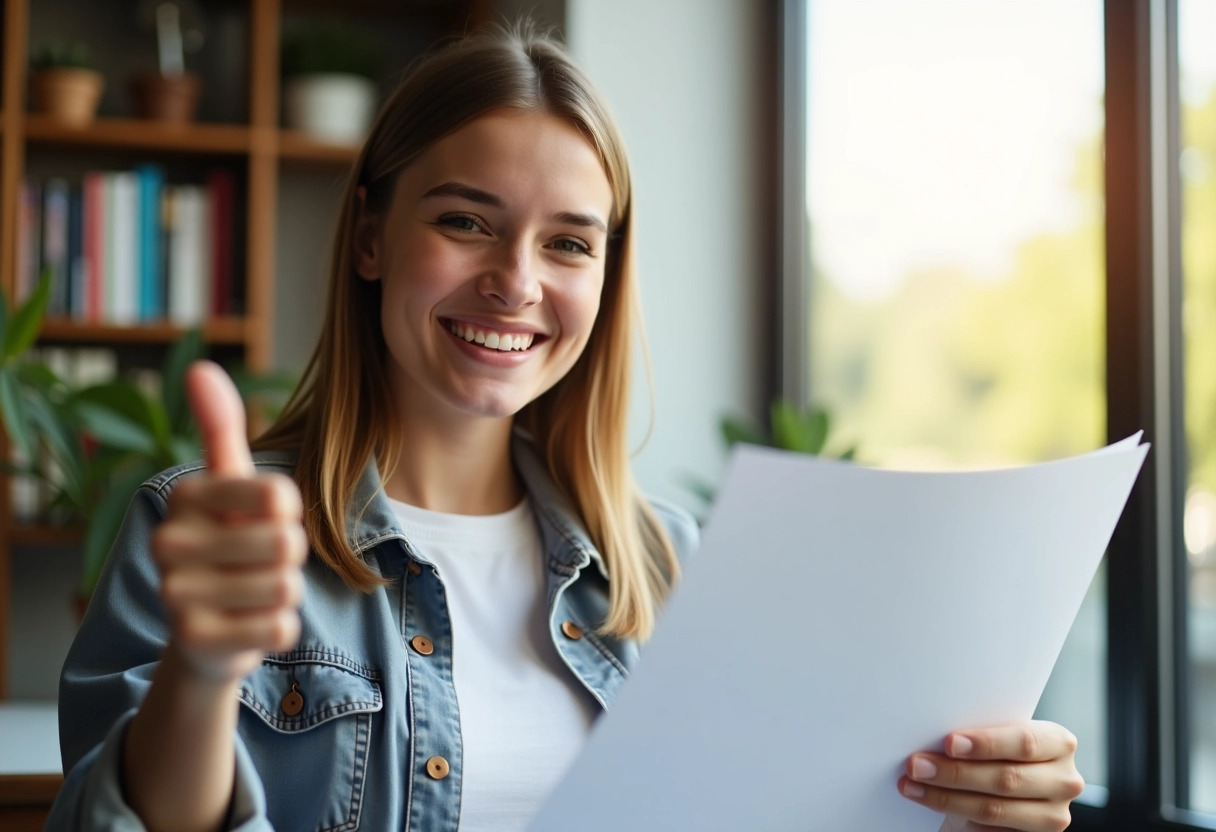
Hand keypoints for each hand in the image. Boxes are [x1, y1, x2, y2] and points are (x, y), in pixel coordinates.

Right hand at [150, 361, 306, 682]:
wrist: (204, 631)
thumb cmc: (228, 542)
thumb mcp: (228, 483)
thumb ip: (221, 427)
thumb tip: (200, 366)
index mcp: (184, 497)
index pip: (279, 494)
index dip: (288, 512)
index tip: (261, 519)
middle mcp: (168, 543)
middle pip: (288, 542)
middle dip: (289, 556)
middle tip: (257, 563)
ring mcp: (175, 597)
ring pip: (285, 586)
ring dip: (284, 592)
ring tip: (250, 592)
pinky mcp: (194, 643)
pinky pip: (280, 628)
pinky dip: (279, 628)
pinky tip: (248, 625)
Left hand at [898, 720, 1084, 831]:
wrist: (1012, 783)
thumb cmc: (1001, 752)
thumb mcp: (1001, 735)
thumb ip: (983, 735)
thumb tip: (933, 735)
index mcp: (1059, 743)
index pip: (1023, 742)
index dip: (986, 744)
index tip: (949, 743)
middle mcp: (1064, 781)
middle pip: (1005, 779)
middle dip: (954, 773)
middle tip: (916, 765)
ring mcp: (1054, 815)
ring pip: (994, 809)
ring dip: (946, 798)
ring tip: (912, 786)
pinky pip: (993, 831)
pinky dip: (960, 820)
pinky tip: (934, 805)